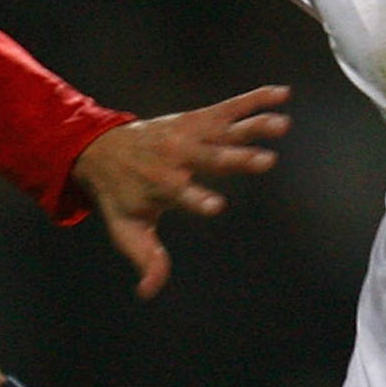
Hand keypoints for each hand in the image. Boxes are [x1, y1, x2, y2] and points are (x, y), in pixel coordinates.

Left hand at [70, 86, 290, 296]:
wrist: (102, 149)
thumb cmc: (121, 195)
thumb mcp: (126, 229)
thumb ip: (144, 258)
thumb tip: (148, 292)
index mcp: (160, 184)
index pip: (181, 193)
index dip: (197, 199)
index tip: (217, 206)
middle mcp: (177, 156)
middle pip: (211, 158)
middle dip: (237, 159)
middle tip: (266, 161)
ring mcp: (190, 134)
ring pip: (226, 130)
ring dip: (255, 125)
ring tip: (283, 126)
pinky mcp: (199, 118)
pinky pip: (231, 107)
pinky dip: (256, 99)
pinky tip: (283, 94)